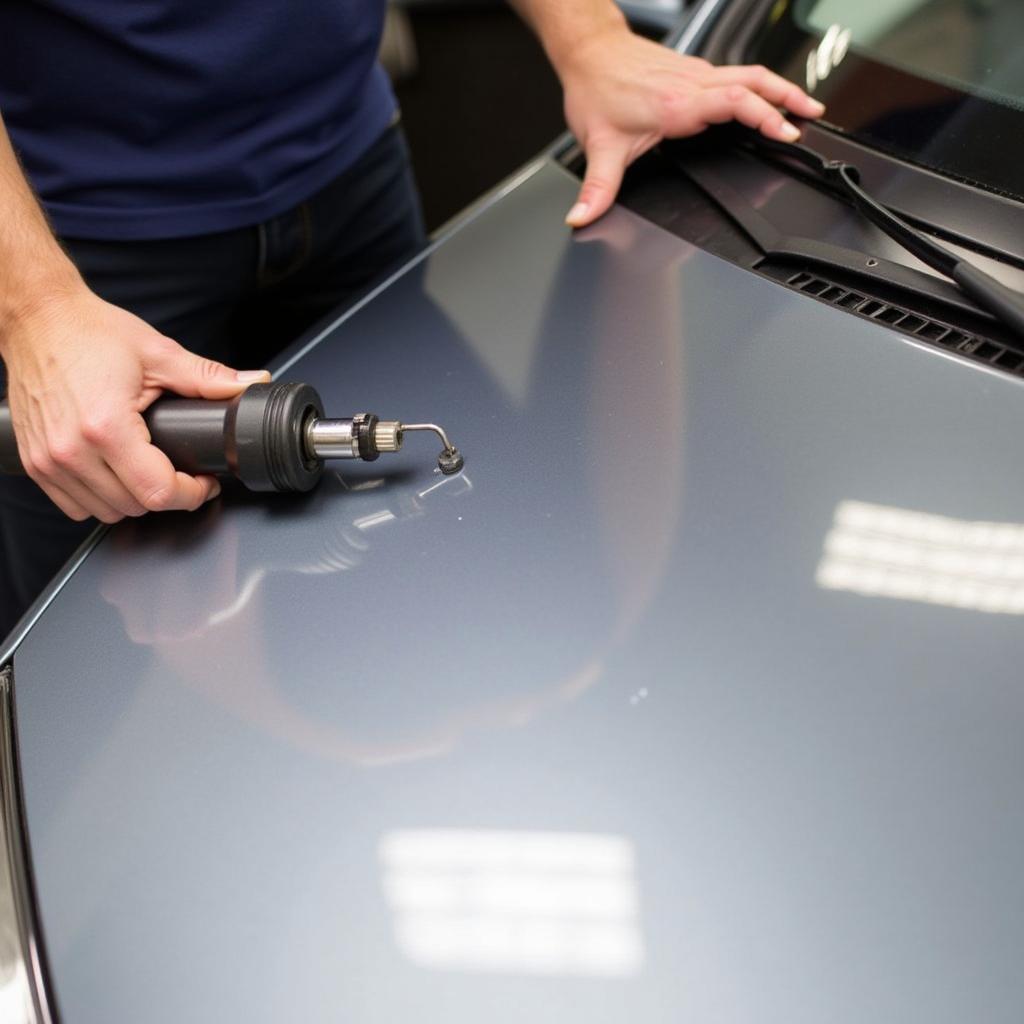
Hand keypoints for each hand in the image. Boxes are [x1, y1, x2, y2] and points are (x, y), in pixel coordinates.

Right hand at [1, 284, 268, 521]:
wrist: (39, 320)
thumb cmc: (89, 332)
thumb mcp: (158, 353)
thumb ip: (208, 377)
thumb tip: (252, 385)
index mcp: (105, 425)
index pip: (158, 492)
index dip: (192, 493)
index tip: (204, 482)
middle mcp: (72, 449)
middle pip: (135, 507)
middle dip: (168, 494)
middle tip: (182, 471)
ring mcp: (49, 460)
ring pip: (106, 512)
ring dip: (135, 499)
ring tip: (150, 469)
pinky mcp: (34, 462)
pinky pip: (75, 506)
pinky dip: (101, 498)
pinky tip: (117, 472)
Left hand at [559, 28, 824, 226]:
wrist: (589, 52)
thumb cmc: (596, 90)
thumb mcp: (596, 146)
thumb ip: (596, 188)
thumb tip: (582, 216)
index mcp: (677, 103)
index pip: (734, 102)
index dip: (764, 116)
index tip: (786, 132)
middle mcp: (692, 83)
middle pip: (754, 82)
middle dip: (787, 99)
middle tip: (812, 118)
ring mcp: (695, 74)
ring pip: (750, 74)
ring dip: (780, 88)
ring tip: (806, 106)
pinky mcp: (693, 72)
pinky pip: (736, 75)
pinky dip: (760, 86)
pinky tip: (766, 99)